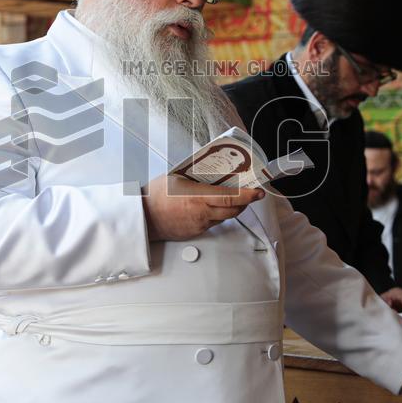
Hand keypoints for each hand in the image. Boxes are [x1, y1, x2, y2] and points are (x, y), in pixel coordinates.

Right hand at [142, 174, 264, 241]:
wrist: (143, 217)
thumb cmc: (155, 195)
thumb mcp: (177, 176)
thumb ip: (196, 175)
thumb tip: (212, 168)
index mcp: (198, 197)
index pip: (231, 197)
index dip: (249, 195)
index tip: (259, 192)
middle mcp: (201, 213)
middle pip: (233, 210)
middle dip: (245, 202)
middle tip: (249, 194)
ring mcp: (199, 225)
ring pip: (224, 218)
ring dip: (230, 209)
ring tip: (228, 198)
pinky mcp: (195, 233)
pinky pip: (212, 224)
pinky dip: (215, 216)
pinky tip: (208, 207)